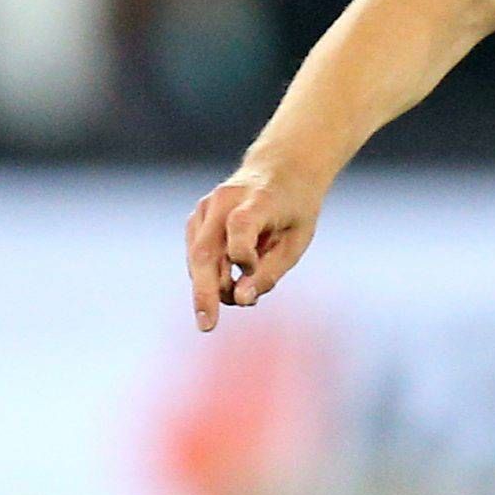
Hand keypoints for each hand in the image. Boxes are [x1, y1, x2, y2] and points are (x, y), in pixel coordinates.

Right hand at [186, 162, 325, 328]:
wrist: (280, 169)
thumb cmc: (294, 209)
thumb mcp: (297, 240)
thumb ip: (270, 271)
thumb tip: (240, 299)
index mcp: (258, 200)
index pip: (240, 226)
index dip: (243, 256)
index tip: (251, 274)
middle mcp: (224, 201)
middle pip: (206, 251)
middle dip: (205, 291)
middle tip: (208, 325)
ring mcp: (206, 208)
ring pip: (197, 257)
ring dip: (213, 286)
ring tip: (239, 293)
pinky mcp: (197, 219)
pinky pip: (197, 256)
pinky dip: (211, 275)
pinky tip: (230, 279)